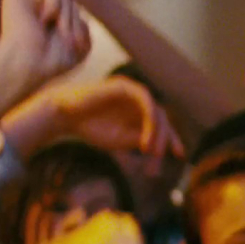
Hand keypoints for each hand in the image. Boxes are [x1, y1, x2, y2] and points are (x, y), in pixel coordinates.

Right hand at [0, 0, 91, 90]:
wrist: (29, 67)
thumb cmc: (51, 61)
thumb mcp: (78, 43)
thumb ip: (81, 25)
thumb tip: (76, 6)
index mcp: (43, 13)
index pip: (73, 4)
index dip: (78, 23)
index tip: (74, 44)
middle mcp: (32, 1)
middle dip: (73, 18)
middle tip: (64, 38)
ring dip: (66, 14)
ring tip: (56, 30)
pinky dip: (55, 6)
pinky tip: (41, 21)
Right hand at [54, 76, 180, 159]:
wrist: (65, 115)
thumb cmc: (90, 127)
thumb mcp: (120, 140)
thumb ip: (140, 139)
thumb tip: (158, 147)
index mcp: (140, 113)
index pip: (163, 125)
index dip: (173, 139)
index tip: (180, 156)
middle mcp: (140, 101)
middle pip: (163, 120)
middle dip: (164, 140)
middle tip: (158, 158)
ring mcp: (133, 92)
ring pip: (156, 111)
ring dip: (156, 132)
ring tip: (150, 151)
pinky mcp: (124, 85)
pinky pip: (145, 99)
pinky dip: (149, 117)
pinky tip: (145, 136)